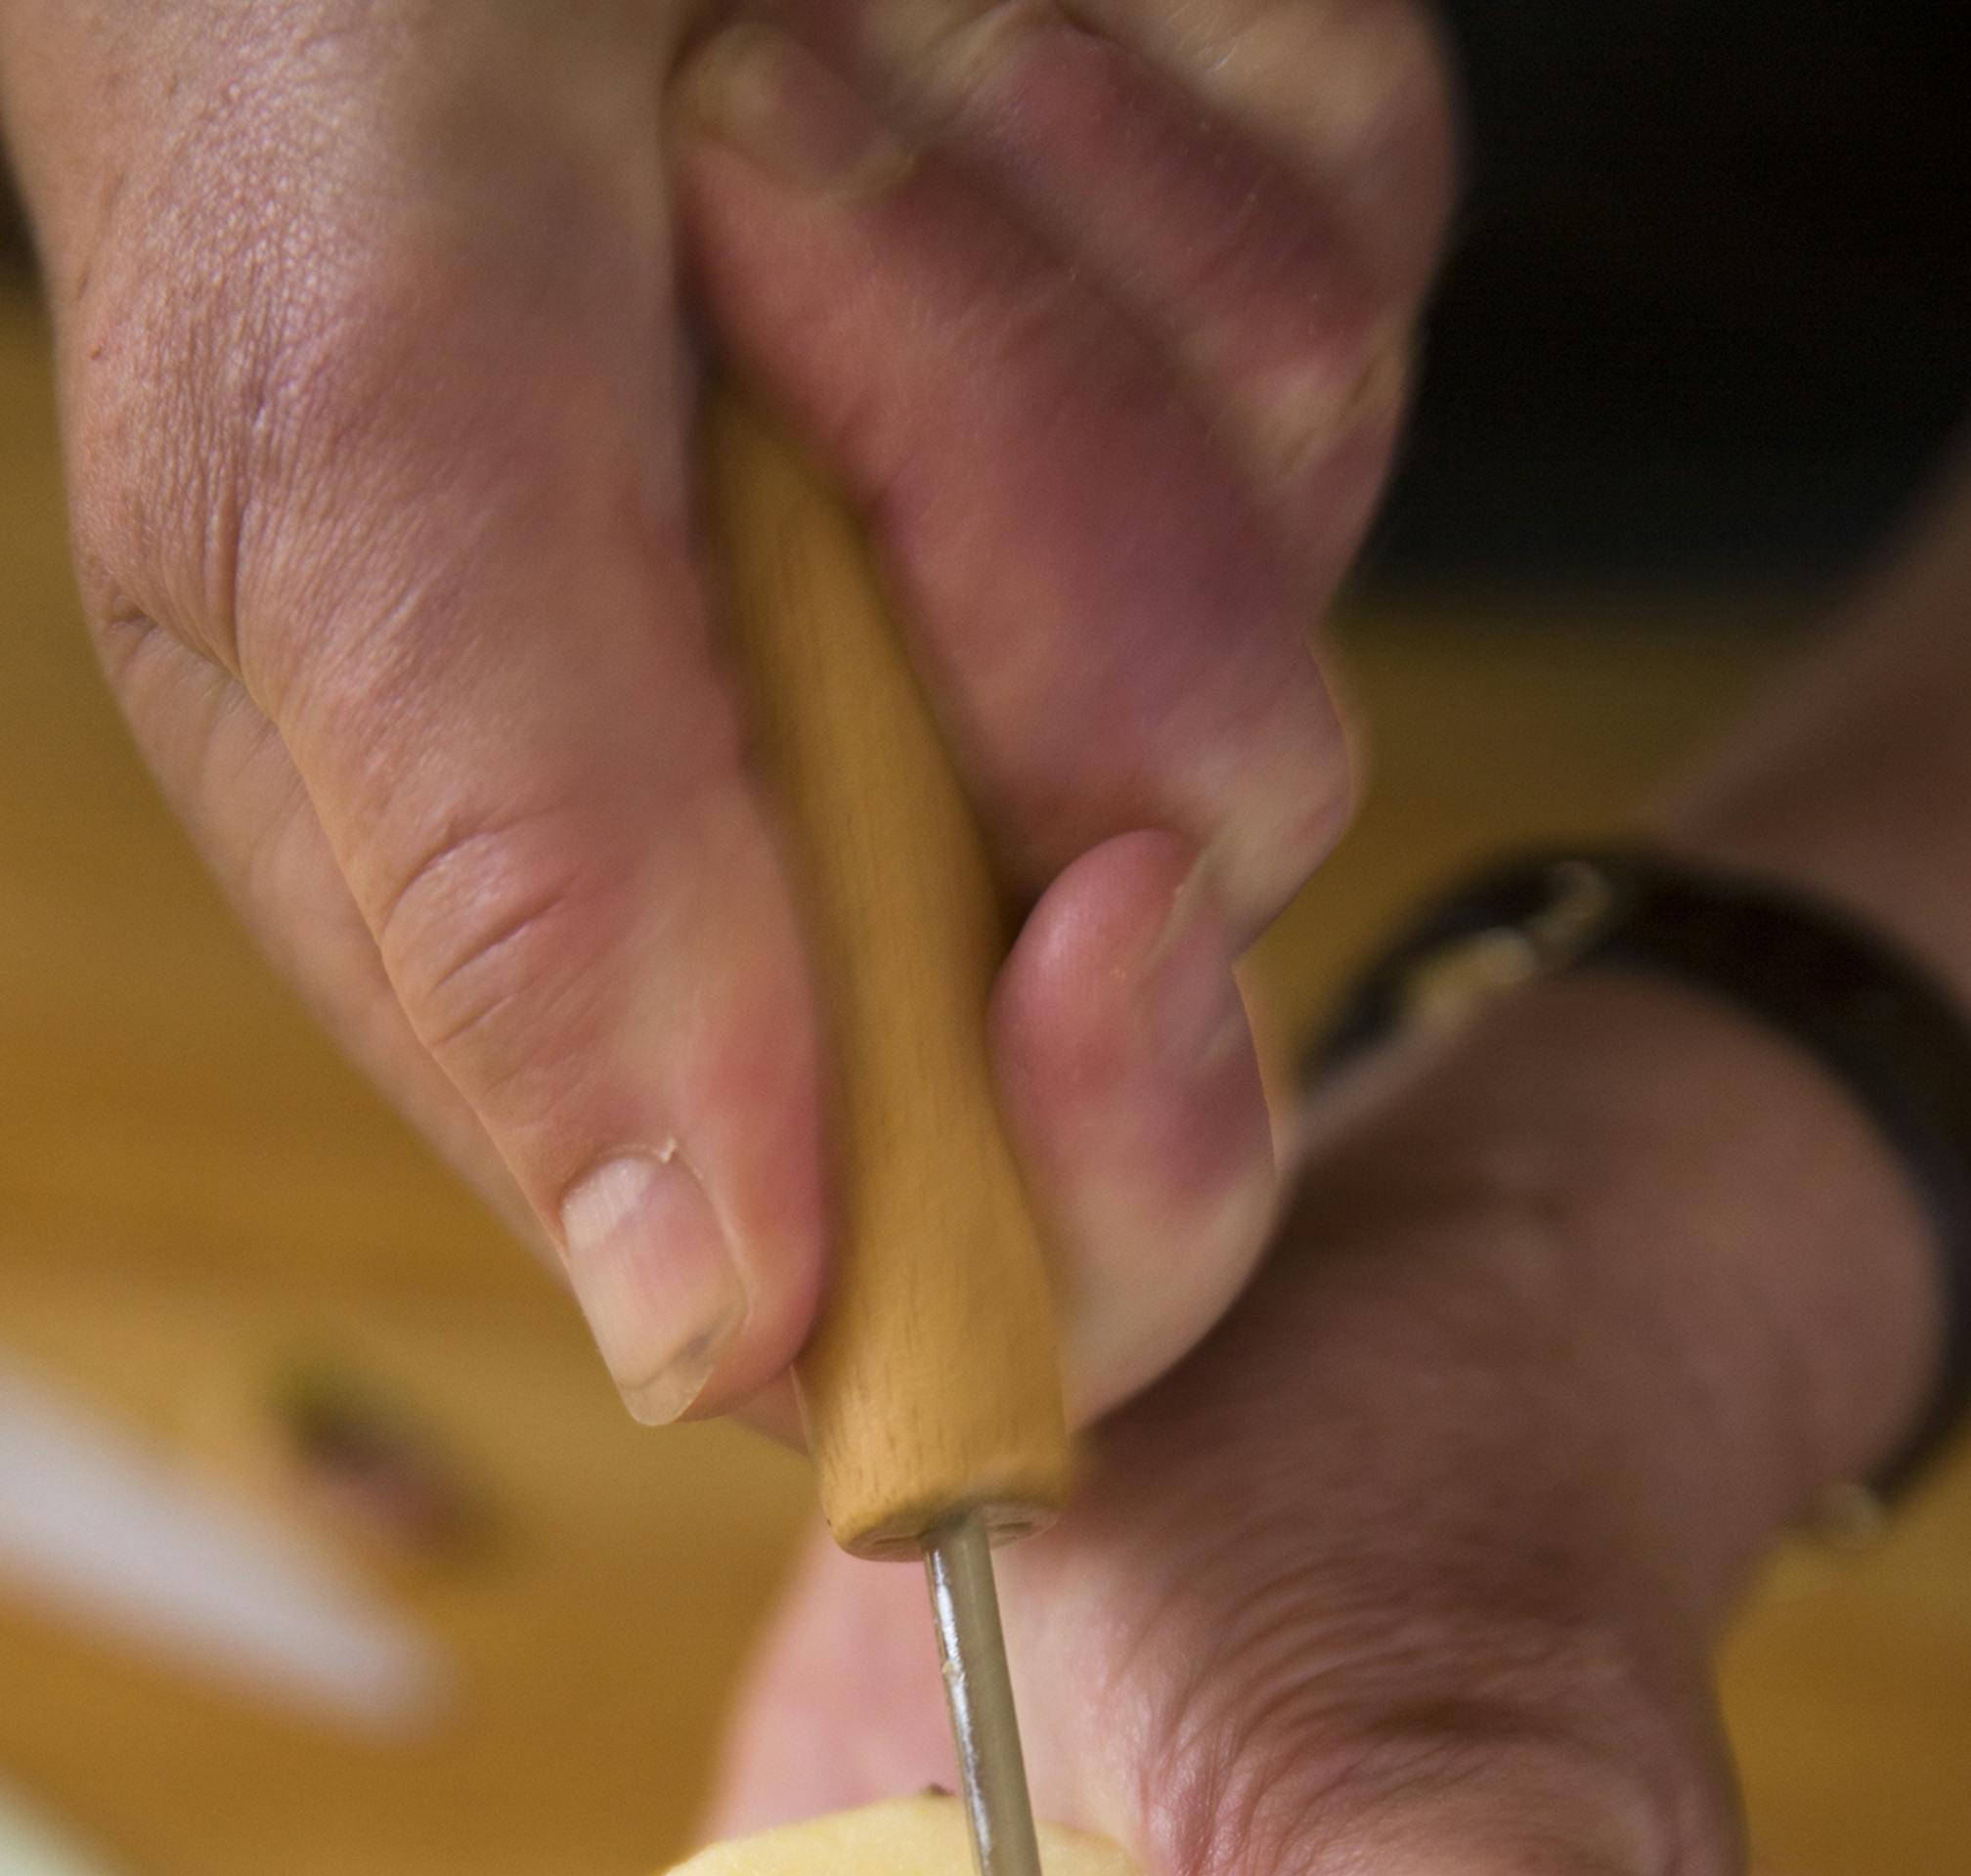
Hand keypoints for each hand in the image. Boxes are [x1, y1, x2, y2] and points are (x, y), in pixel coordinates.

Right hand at [0, 0, 1451, 1422]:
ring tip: (779, 84)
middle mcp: (851, 813)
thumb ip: (514, 876)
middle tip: (761, 260)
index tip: (1077, 941)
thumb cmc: (311, 21)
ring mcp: (1074, 597)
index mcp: (594, 938)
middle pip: (1155, 979)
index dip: (1045, 1194)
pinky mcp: (1231, 355)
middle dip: (1014, 606)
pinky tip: (945, 20)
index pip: (909, 1279)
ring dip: (1025, 318)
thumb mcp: (336, 433)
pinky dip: (1148, 149)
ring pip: (1261, 657)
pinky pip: (1335, 345)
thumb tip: (698, 1327)